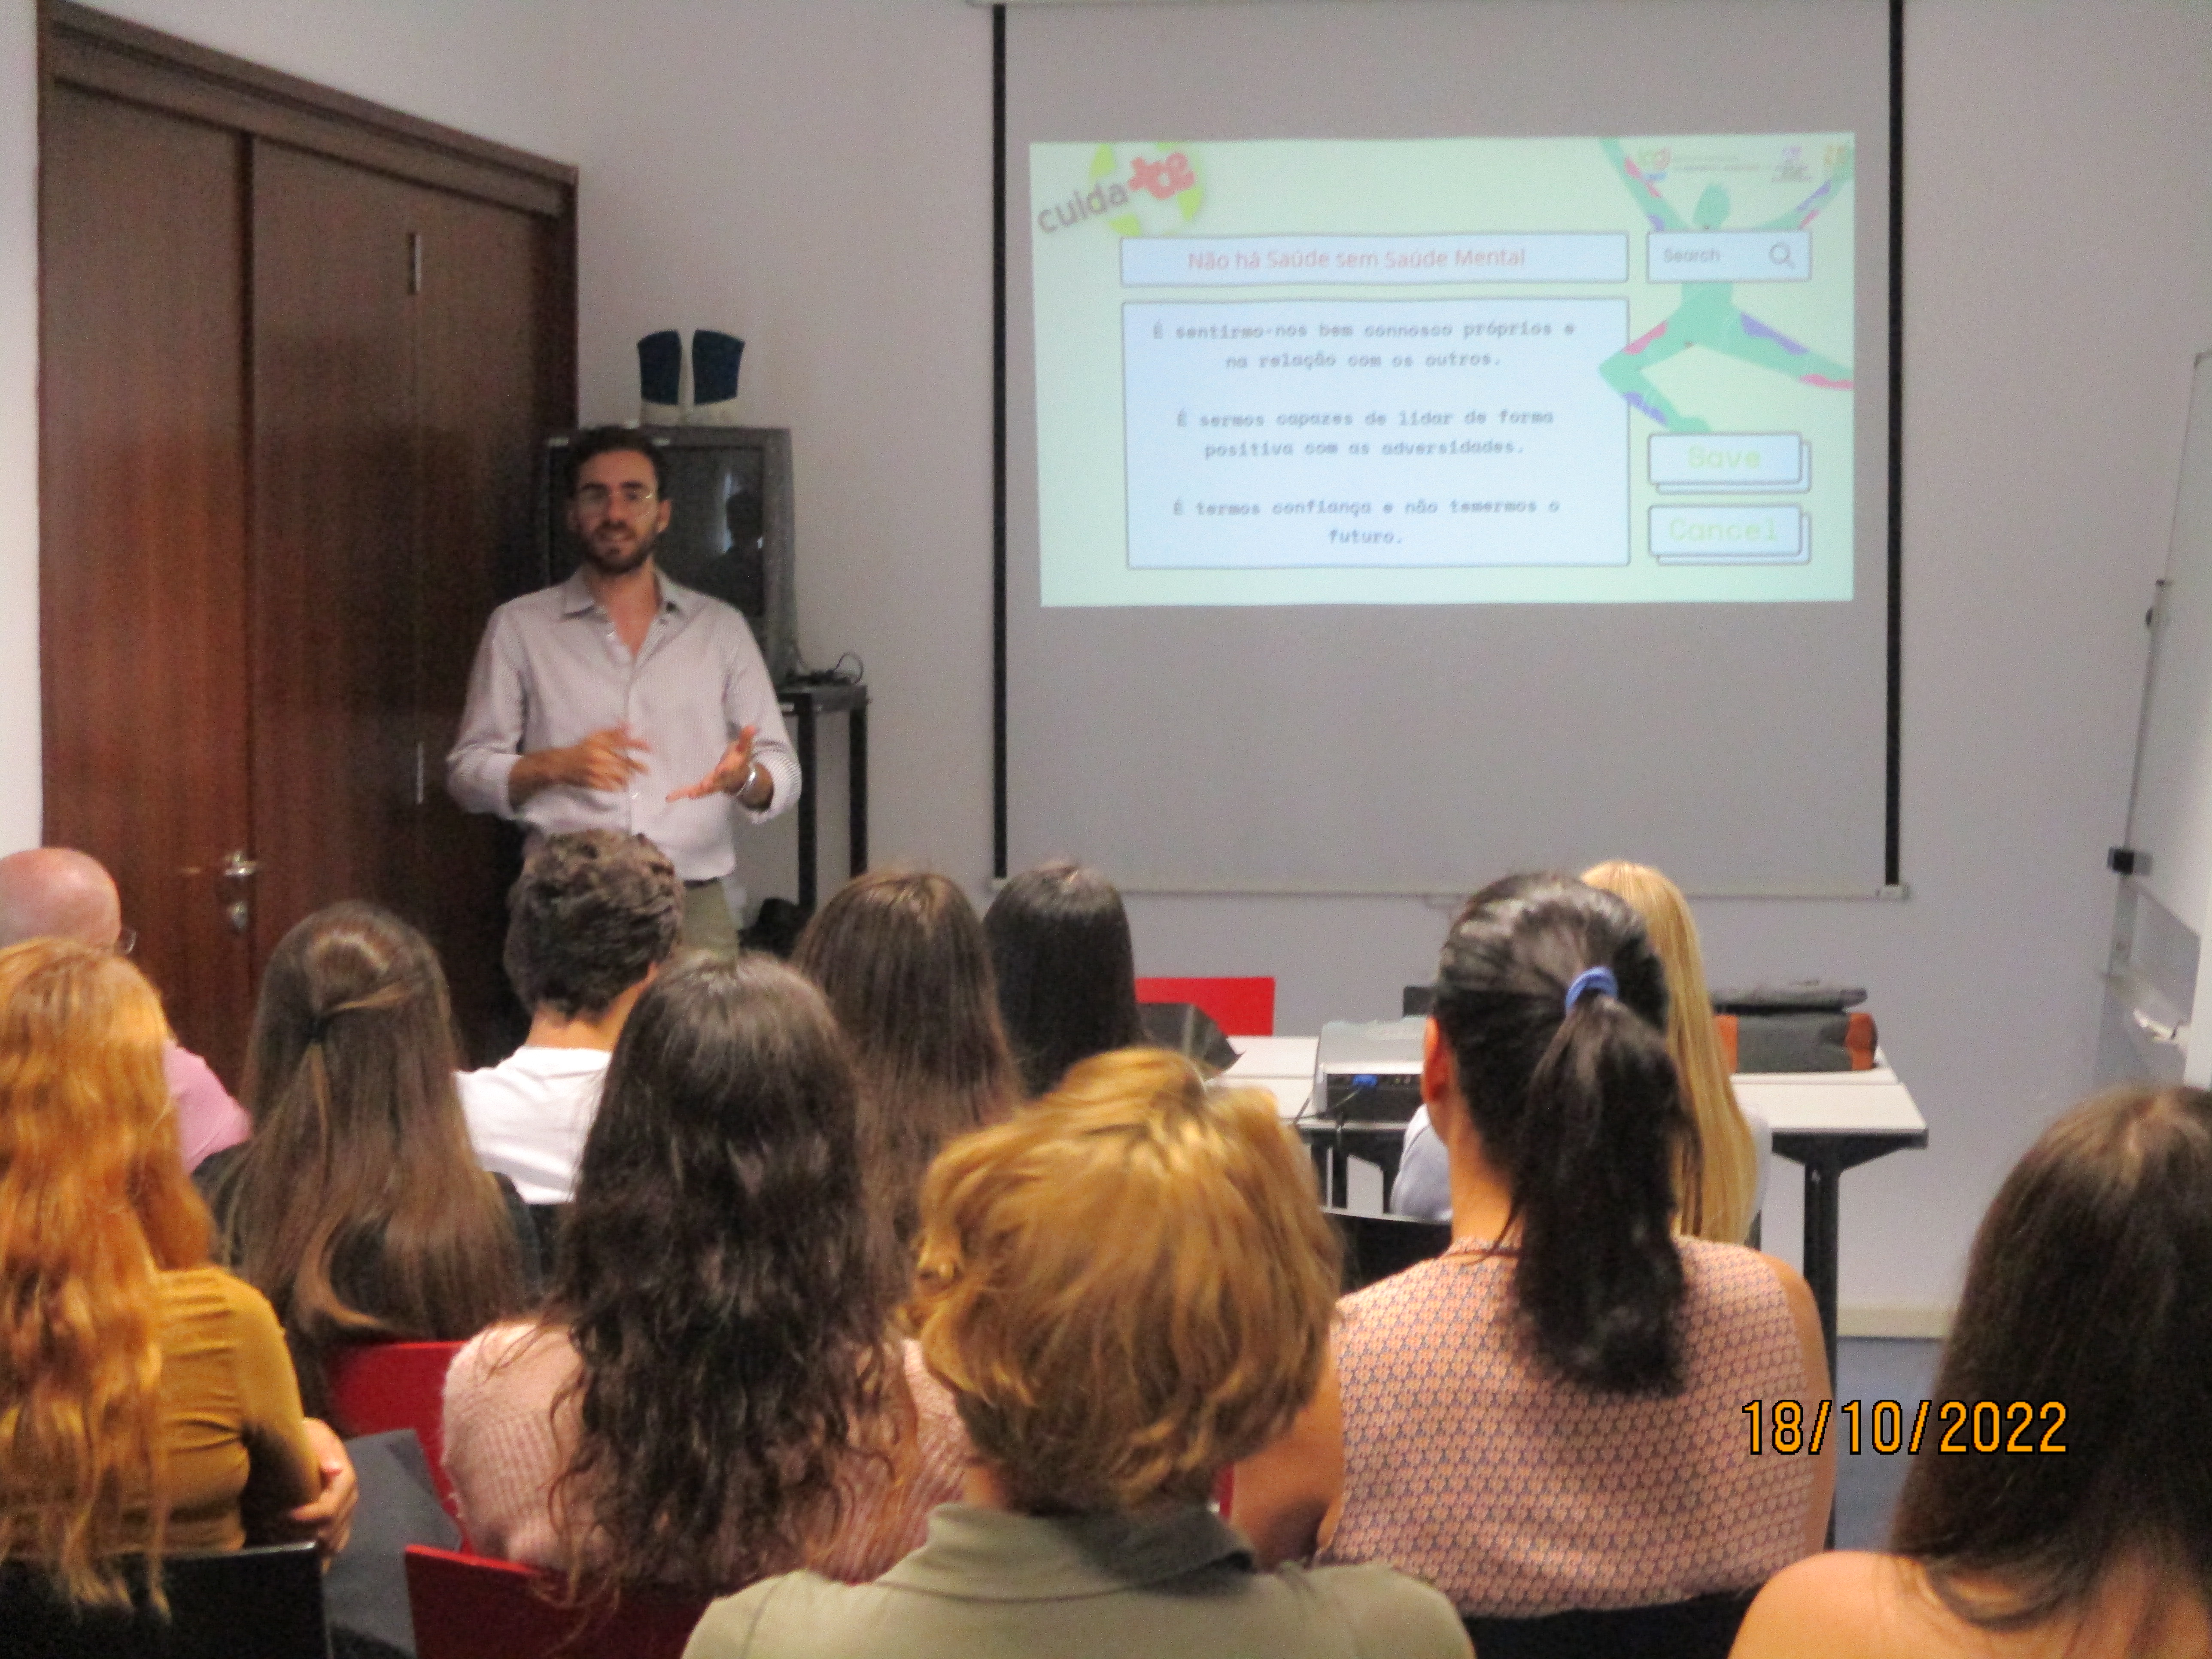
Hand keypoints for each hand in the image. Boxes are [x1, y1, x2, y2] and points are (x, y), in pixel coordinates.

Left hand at [281, 1419, 358, 1560]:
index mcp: (345, 1477)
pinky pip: (336, 1545)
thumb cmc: (303, 1437)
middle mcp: (349, 1498)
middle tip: (281, 1533)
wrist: (299, 1442)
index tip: (288, 1515)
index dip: (312, 1515)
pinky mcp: (338, 1523)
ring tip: (289, 1541)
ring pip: (335, 1541)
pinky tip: (305, 1551)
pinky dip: (321, 1552)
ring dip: (313, 1546)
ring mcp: (345, 1512)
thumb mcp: (312, 1433)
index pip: (332, 1506)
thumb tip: (336, 1470)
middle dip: (309, 1535)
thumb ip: (322, 1447)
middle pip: (334, 1528)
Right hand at [554, 725, 649, 790]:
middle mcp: (599, 757)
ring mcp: (596, 772)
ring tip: (632, 778)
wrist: (562, 764)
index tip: (650, 748)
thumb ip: (613, 733)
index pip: (622, 743)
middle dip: (638, 767)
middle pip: (624, 763)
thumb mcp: (595, 737)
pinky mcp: (593, 783)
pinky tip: (621, 786)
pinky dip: (618, 787)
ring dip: (628, 778)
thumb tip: (630, 726)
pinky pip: (610, 787)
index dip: (637, 744)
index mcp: (600, 744)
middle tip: (647, 771)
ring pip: (619, 777)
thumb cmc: (582, 749)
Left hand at [668, 726, 764, 803]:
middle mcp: (722, 780)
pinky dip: (681, 794)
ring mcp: (712, 785)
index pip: (729, 769)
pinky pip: (692, 791)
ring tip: (688, 794)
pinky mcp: (704, 788)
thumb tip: (752, 726)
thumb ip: (746, 738)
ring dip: (696, 791)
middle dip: (710, 783)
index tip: (721, 769)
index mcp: (732, 769)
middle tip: (704, 785)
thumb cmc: (739, 759)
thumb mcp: (744, 748)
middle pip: (716, 782)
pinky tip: (669, 798)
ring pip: (703, 790)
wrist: (740, 778)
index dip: (725, 769)